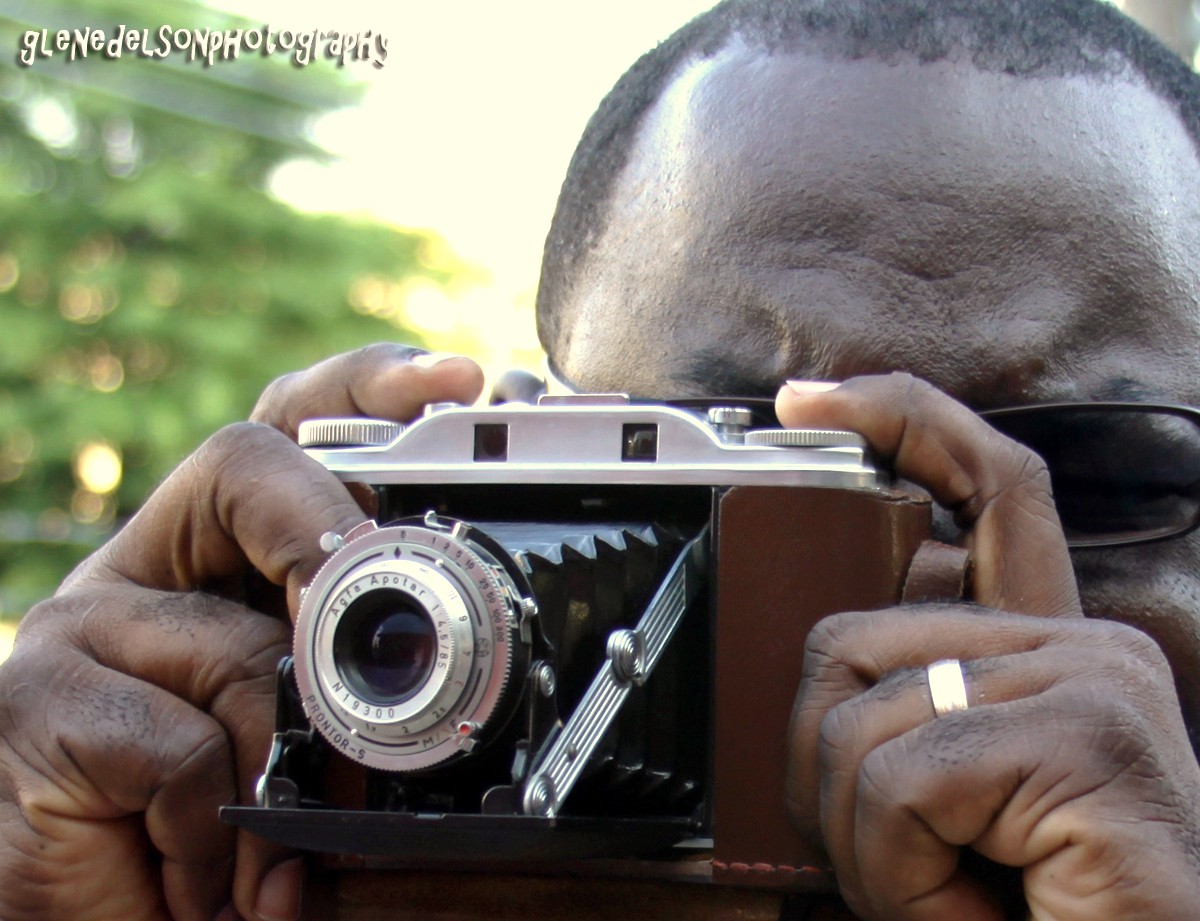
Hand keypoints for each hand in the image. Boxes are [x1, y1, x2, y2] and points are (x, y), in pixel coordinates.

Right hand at [0, 344, 482, 920]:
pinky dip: (211, 828)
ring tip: (269, 853)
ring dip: (283, 771)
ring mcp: (89, 624)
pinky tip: (191, 870)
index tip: (457, 381)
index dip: (371, 390)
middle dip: (329, 530)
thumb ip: (363, 692)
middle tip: (363, 604)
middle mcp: (157, 567)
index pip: (293, 432)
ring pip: (242, 645)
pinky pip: (179, 745)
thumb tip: (450, 661)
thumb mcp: (314, 748)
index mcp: (230, 558)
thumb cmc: (221, 833)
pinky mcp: (38, 702)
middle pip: (248, 464)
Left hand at [779, 374, 1199, 919]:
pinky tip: (976, 907)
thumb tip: (814, 681)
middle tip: (896, 857)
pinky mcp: (1087, 738)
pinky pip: (901, 783)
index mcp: (1047, 650)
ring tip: (952, 894)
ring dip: (867, 847)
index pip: (984, 488)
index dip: (901, 421)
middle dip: (822, 770)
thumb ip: (909, 718)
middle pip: (851, 643)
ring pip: (862, 725)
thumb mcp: (955, 806)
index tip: (810, 401)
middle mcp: (1080, 647)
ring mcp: (1090, 682)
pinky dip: (900, 875)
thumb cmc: (1044, 911)